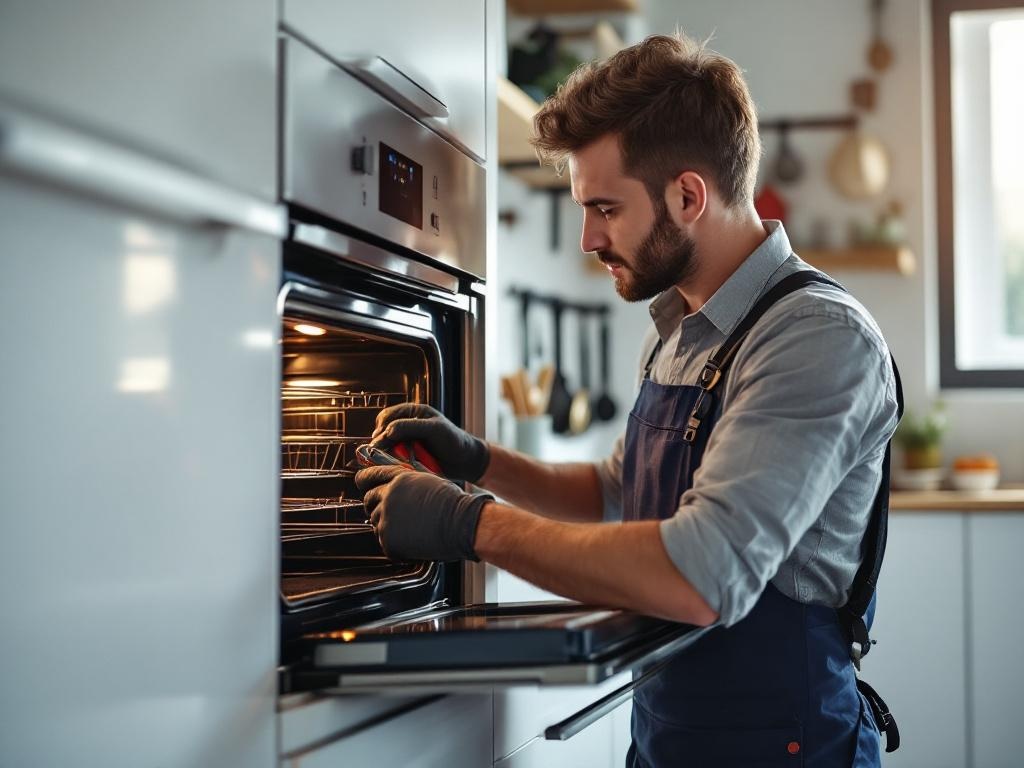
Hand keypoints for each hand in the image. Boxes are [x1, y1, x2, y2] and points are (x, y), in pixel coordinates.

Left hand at [355, 465, 492, 561]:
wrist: (462, 524)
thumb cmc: (453, 504)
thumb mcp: (429, 480)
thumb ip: (409, 480)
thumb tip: (399, 485)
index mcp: (399, 478)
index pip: (371, 475)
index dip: (364, 479)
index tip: (361, 483)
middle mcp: (389, 496)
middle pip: (368, 499)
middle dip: (374, 505)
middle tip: (390, 512)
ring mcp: (387, 519)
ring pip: (375, 522)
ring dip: (386, 525)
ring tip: (407, 529)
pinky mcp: (389, 540)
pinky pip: (384, 542)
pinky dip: (394, 544)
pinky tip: (411, 541)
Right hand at [371, 403, 489, 482]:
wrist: (467, 462)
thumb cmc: (454, 440)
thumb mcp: (434, 429)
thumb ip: (411, 426)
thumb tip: (387, 430)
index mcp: (413, 413)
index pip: (389, 416)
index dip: (382, 427)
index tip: (380, 439)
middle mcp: (408, 426)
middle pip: (384, 431)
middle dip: (380, 441)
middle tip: (378, 452)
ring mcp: (408, 442)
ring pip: (387, 446)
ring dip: (385, 453)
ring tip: (386, 460)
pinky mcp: (409, 457)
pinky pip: (394, 458)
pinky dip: (392, 462)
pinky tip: (394, 466)